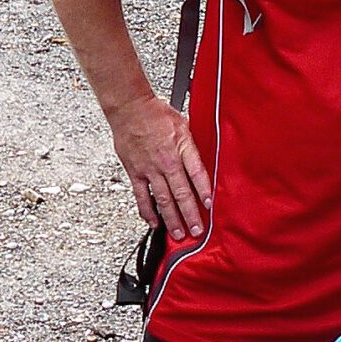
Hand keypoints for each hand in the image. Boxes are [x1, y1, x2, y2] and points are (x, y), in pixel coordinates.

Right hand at [107, 94, 210, 241]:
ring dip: (172, 218)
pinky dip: (147, 211)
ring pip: (163, 199)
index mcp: (182, 148)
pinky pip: (142, 196)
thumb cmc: (157, 113)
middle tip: (197, 231)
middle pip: (181, 192)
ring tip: (179, 233)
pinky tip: (154, 223)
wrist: (130, 108)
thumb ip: (193, 145)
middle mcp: (167, 161)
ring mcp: (150, 169)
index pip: (197, 173)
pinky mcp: (135, 172)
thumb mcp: (184, 124)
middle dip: (190, 214)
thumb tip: (206, 160)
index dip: (204, 191)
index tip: (210, 205)